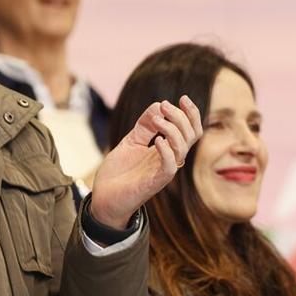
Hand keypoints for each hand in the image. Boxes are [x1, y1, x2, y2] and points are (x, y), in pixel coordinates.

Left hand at [89, 96, 201, 228]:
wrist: (104, 197)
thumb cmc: (119, 172)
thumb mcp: (132, 141)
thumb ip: (145, 125)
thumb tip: (158, 105)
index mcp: (168, 150)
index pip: (191, 131)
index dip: (191, 114)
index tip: (182, 98)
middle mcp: (170, 160)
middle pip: (191, 136)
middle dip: (181, 117)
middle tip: (164, 105)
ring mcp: (164, 171)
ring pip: (182, 148)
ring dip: (172, 129)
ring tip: (157, 119)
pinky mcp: (155, 182)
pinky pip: (169, 166)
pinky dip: (166, 150)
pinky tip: (156, 140)